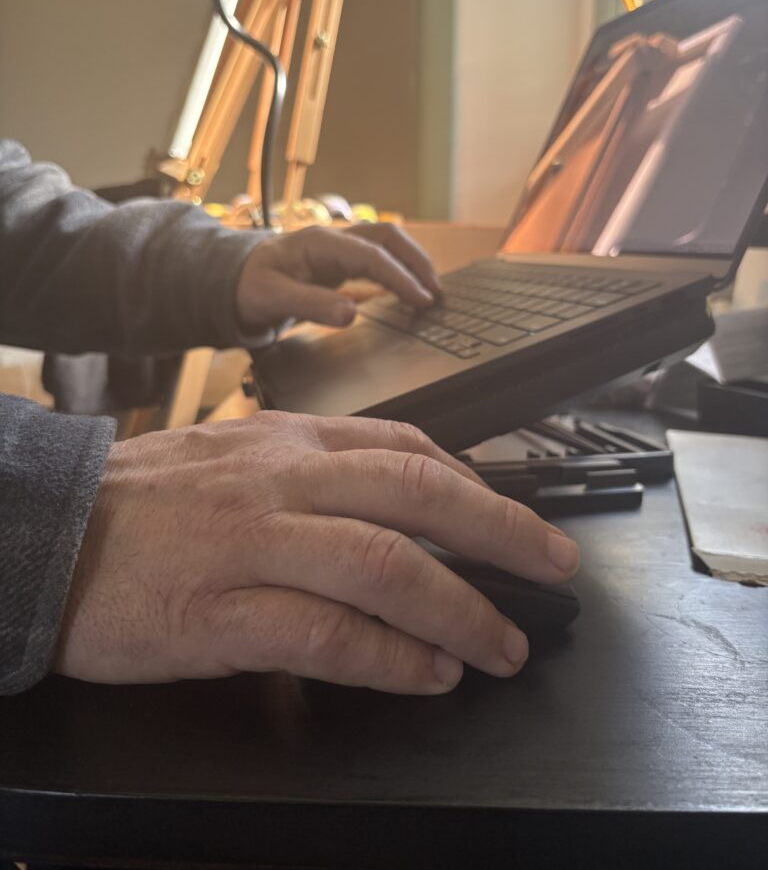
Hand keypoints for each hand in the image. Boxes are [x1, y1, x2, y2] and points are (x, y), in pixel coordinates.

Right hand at [55, 413, 578, 693]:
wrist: (46, 530)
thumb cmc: (142, 501)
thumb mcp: (234, 457)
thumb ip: (308, 470)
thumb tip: (384, 500)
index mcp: (287, 442)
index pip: (408, 448)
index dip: (477, 482)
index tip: (516, 513)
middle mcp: (282, 481)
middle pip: (419, 494)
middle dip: (503, 530)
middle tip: (556, 564)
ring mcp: (253, 543)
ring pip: (386, 563)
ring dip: (460, 608)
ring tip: (502, 642)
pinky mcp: (220, 612)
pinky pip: (326, 633)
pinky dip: (390, 657)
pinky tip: (429, 673)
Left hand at [235, 223, 441, 333]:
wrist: (231, 281)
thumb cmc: (249, 287)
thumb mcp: (271, 299)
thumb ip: (310, 304)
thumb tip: (351, 313)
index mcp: (319, 243)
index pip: (371, 255)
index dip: (400, 277)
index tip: (421, 299)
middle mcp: (333, 239)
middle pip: (388, 237)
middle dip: (416, 261)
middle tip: (437, 292)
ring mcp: (338, 248)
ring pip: (386, 243)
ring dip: (412, 262)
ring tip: (432, 290)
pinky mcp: (340, 261)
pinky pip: (378, 258)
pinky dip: (399, 270)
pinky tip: (410, 291)